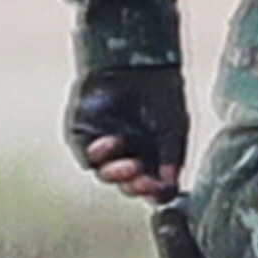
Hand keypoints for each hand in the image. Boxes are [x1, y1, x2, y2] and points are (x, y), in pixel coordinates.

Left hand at [65, 49, 184, 198]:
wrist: (138, 63)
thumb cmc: (161, 93)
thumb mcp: (175, 128)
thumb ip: (172, 156)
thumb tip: (171, 183)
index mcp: (150, 161)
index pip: (152, 188)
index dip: (156, 193)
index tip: (162, 190)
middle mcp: (126, 158)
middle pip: (128, 185)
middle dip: (137, 186)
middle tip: (146, 182)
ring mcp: (104, 149)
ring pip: (105, 174)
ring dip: (118, 174)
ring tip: (133, 165)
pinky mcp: (83, 136)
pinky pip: (86, 155)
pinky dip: (99, 154)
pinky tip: (113, 141)